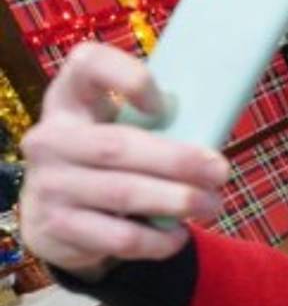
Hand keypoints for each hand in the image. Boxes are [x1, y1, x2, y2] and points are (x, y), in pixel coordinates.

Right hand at [18, 43, 228, 280]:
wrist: (56, 215)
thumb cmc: (109, 161)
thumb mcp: (122, 130)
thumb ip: (157, 124)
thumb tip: (216, 131)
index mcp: (70, 98)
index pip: (87, 64)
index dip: (128, 77)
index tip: (163, 104)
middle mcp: (51, 138)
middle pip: (117, 145)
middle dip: (179, 161)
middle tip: (220, 172)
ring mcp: (49, 184)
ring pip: (123, 193)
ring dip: (178, 201)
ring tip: (211, 205)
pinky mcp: (58, 227)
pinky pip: (120, 237)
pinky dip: (158, 240)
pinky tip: (178, 235)